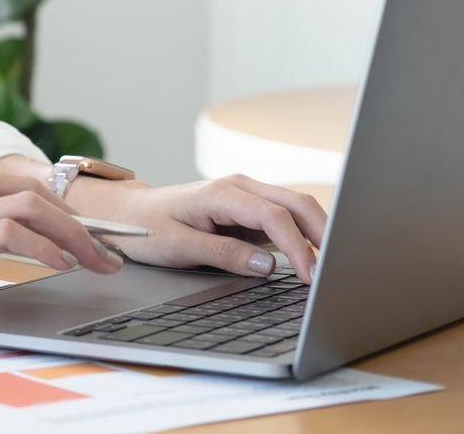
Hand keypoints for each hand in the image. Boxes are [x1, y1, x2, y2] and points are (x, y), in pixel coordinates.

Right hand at [0, 162, 123, 316]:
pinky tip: (62, 265)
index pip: (25, 185)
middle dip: (84, 223)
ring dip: (78, 237)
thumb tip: (10, 239)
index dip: (67, 208)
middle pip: (40, 193)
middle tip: (110, 251)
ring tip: (99, 262)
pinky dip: (47, 248)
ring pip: (36, 208)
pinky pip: (15, 233)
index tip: (93, 234)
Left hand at [68, 173, 327, 282]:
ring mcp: (247, 198)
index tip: (309, 276)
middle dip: (323, 235)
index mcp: (223, 192)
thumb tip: (267, 266)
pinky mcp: (249, 212)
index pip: (274, 216)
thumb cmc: (146, 227)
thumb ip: (222, 254)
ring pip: (297, 209)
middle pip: (297, 204)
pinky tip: (313, 261)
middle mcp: (241, 188)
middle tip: (335, 274)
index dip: (297, 247)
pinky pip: (285, 220)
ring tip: (332, 269)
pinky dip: (304, 237)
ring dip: (318, 235)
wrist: (129, 213)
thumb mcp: (178, 246)